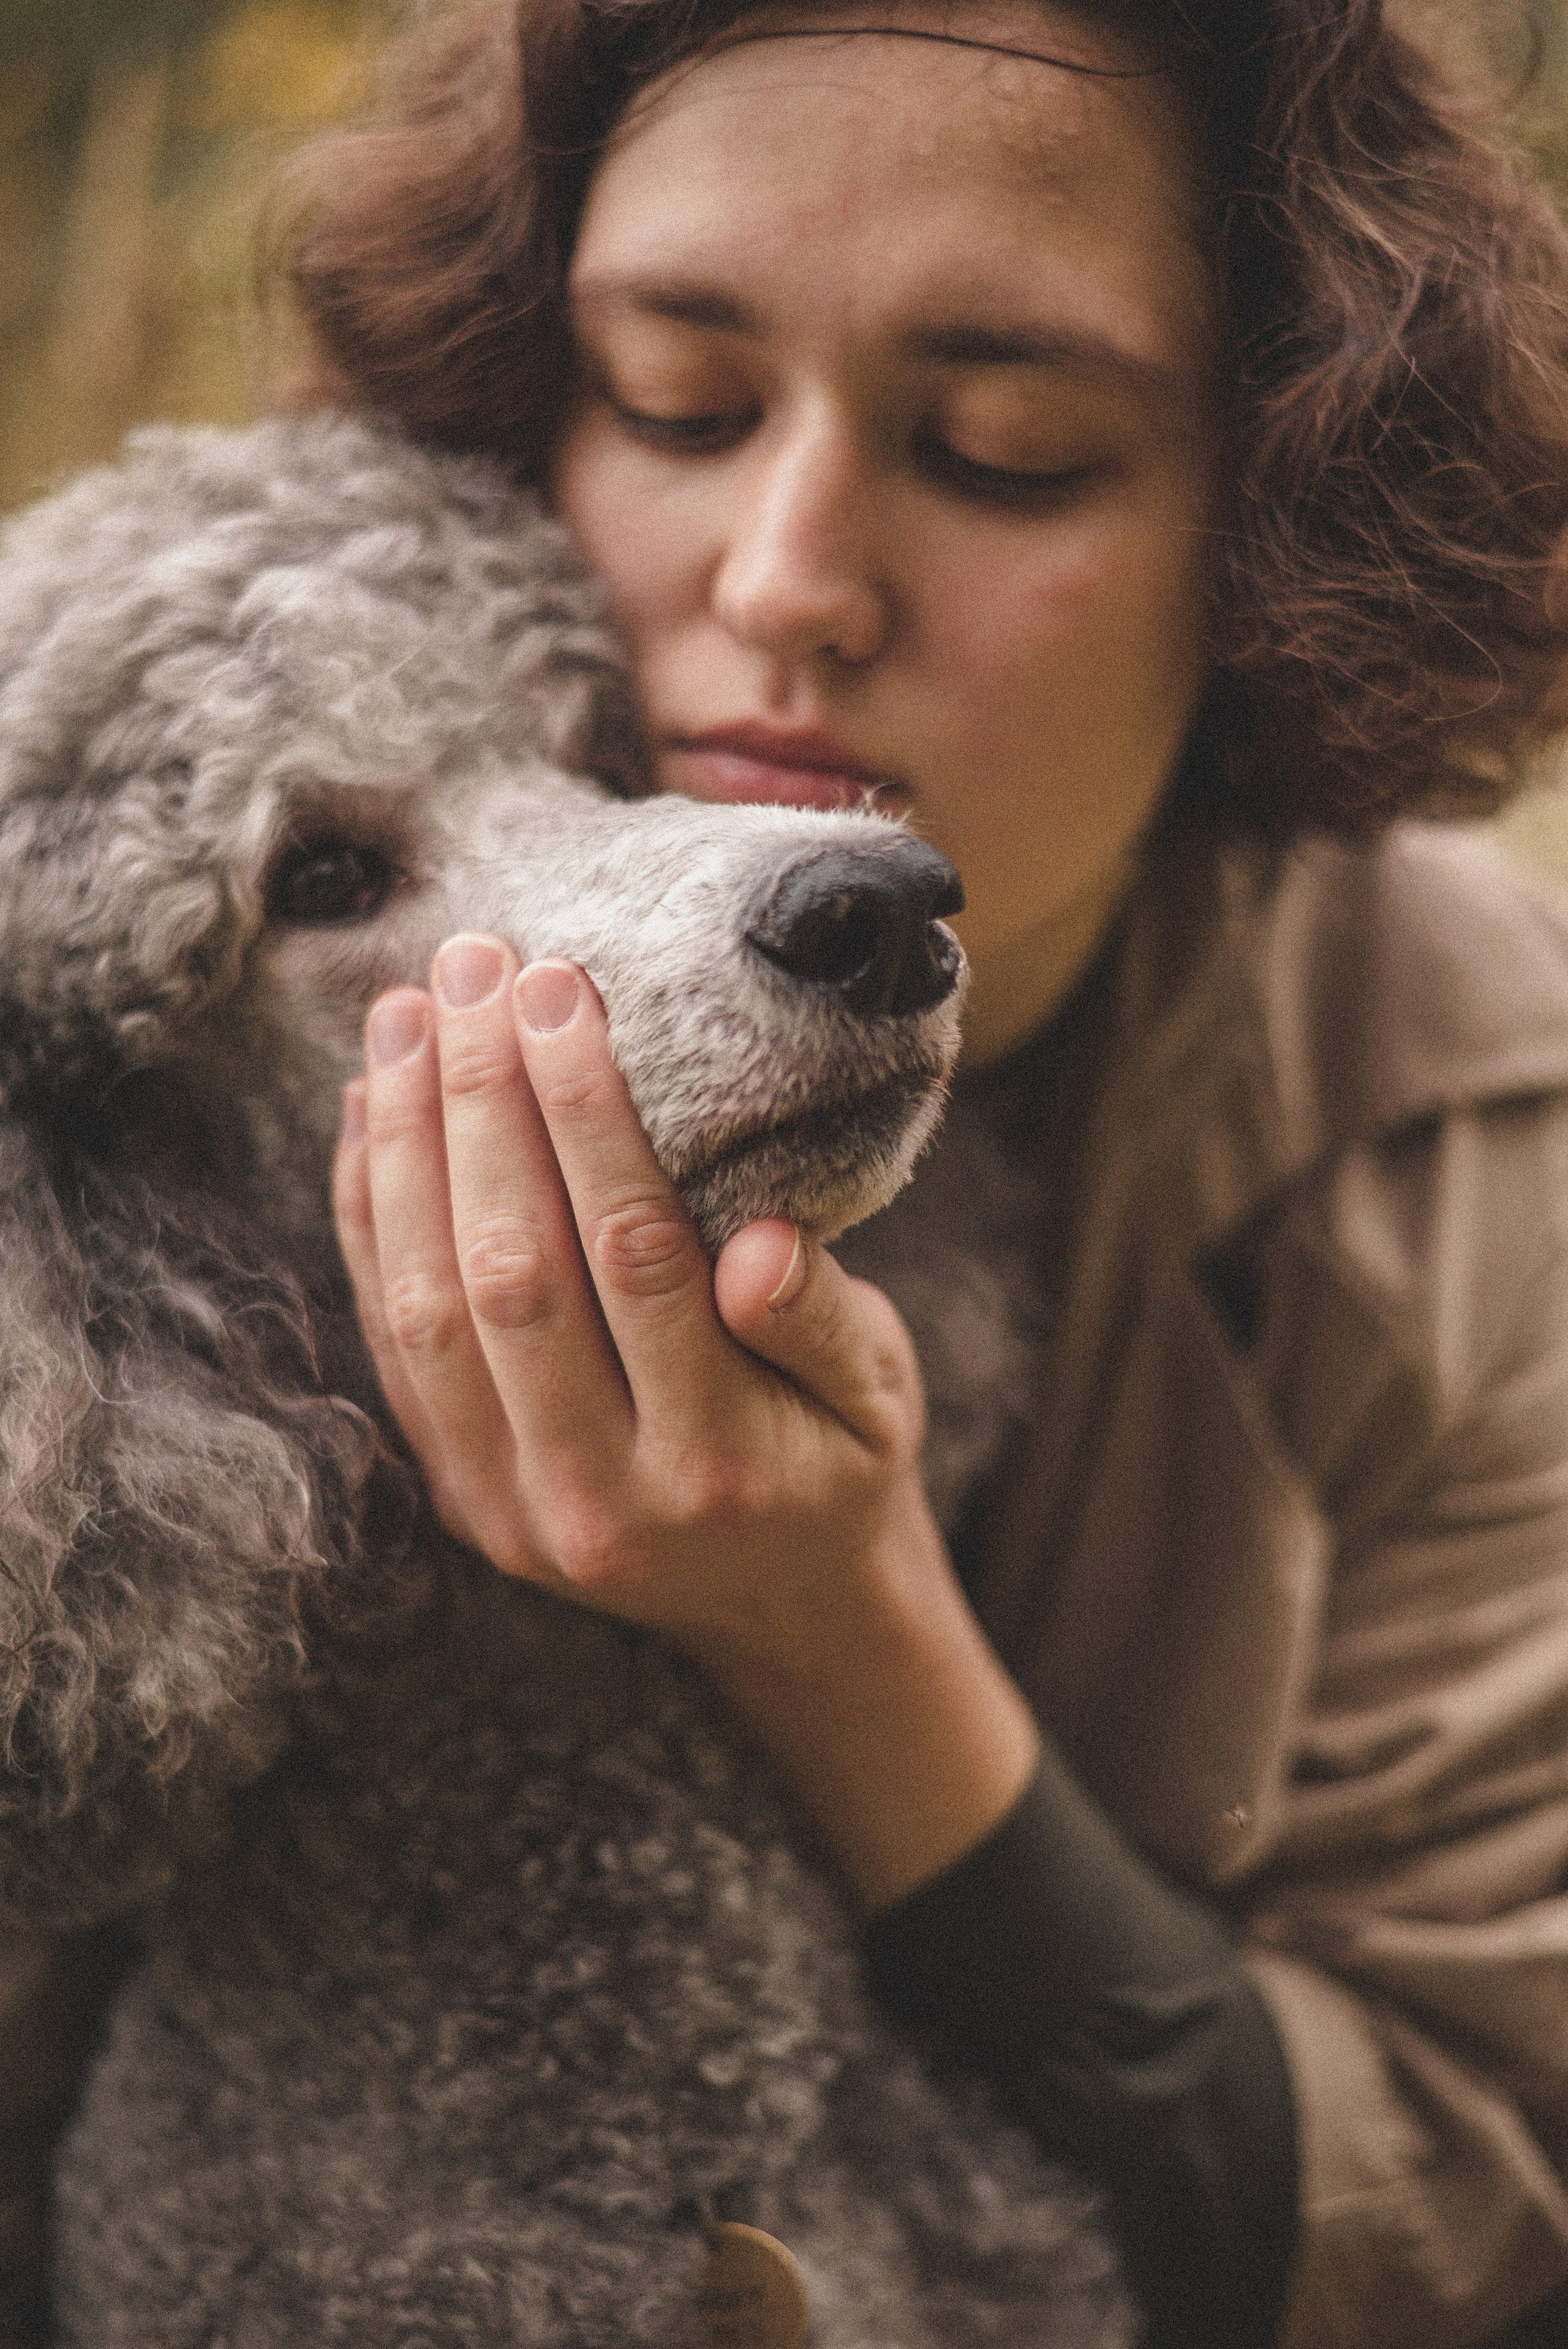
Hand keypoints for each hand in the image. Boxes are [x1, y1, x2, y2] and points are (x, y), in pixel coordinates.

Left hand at [334, 933, 1037, 1906]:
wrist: (783, 1610)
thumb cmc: (840, 1464)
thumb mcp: (881, 1396)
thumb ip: (822, 1322)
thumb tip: (758, 1247)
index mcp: (716, 1464)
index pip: (632, 1254)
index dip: (585, 1112)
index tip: (559, 988)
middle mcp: (594, 1500)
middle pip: (512, 1271)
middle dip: (481, 1101)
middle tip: (468, 967)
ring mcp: (507, 1508)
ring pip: (426, 1306)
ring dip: (405, 1148)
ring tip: (403, 1015)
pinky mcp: (456, 1496)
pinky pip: (391, 1346)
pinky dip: (369, 1224)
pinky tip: (371, 1116)